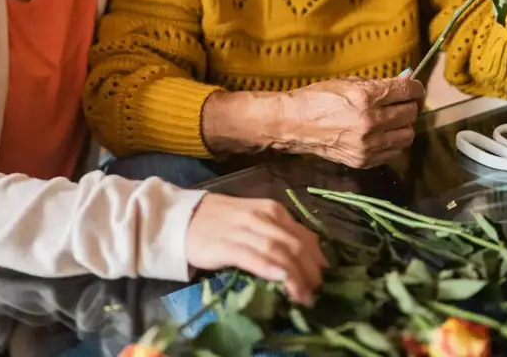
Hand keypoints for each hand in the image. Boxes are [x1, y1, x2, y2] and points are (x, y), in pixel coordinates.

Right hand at [185, 194, 325, 305]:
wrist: (182, 218)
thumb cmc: (221, 221)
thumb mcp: (255, 219)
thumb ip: (278, 233)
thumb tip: (306, 256)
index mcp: (272, 210)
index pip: (304, 234)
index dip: (317, 258)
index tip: (324, 277)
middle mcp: (262, 218)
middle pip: (295, 245)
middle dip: (310, 271)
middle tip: (317, 292)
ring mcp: (244, 230)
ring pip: (278, 252)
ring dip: (295, 276)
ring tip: (304, 296)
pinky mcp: (226, 246)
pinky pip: (253, 257)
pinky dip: (270, 268)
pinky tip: (281, 279)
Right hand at [280, 76, 423, 168]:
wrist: (294, 124)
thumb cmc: (318, 98)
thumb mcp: (348, 83)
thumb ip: (378, 84)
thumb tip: (406, 80)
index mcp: (366, 97)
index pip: (407, 92)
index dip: (415, 88)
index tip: (414, 89)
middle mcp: (371, 122)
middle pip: (410, 114)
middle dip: (408, 106)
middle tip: (399, 104)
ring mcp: (368, 144)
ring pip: (407, 136)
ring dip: (403, 127)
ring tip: (391, 121)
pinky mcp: (364, 161)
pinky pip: (394, 152)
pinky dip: (392, 143)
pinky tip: (381, 135)